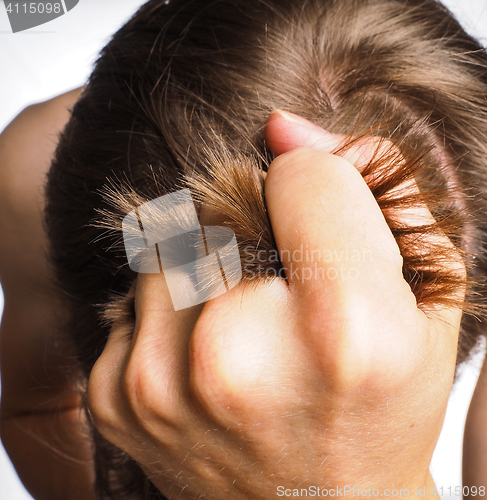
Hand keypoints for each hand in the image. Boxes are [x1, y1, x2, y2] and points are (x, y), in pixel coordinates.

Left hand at [87, 110, 463, 498]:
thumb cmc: (385, 402)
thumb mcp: (422, 295)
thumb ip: (374, 189)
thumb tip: (281, 125)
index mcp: (344, 330)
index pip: (302, 175)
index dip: (318, 195)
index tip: (321, 239)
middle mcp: (240, 357)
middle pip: (220, 206)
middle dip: (252, 231)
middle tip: (280, 294)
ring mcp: (163, 383)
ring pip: (167, 248)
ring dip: (206, 271)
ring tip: (245, 329)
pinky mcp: (118, 398)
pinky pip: (133, 301)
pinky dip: (170, 314)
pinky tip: (206, 359)